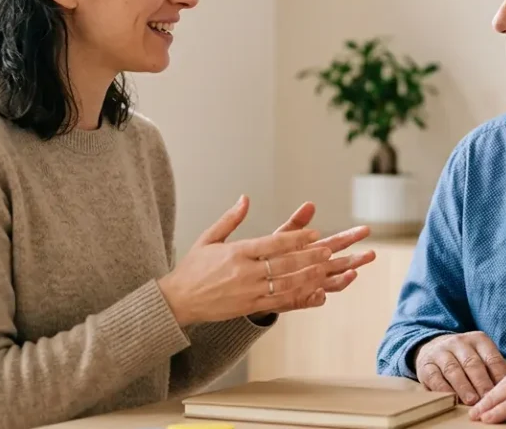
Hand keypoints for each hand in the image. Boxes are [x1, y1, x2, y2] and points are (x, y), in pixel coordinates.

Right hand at [157, 195, 329, 326]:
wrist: (178, 301)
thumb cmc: (193, 268)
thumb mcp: (208, 238)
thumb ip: (230, 219)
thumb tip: (245, 198)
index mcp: (236, 253)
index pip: (272, 244)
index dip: (295, 239)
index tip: (313, 233)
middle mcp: (244, 272)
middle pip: (283, 263)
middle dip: (308, 256)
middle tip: (328, 250)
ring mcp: (248, 291)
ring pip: (285, 284)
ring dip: (307, 276)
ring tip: (325, 269)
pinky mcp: (249, 306)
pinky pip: (278, 302)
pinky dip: (297, 296)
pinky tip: (311, 291)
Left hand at [274, 201, 377, 296]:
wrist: (254, 280)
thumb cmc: (272, 256)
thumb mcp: (284, 235)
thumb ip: (298, 222)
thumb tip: (310, 204)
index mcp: (317, 251)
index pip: (339, 243)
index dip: (352, 236)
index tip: (366, 230)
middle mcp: (320, 269)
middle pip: (343, 264)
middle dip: (357, 259)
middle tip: (371, 254)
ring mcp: (313, 285)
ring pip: (333, 283)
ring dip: (344, 279)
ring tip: (353, 273)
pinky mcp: (301, 299)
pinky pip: (312, 300)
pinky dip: (318, 297)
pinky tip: (321, 293)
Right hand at [413, 331, 505, 405]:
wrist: (432, 348)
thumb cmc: (466, 358)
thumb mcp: (483, 356)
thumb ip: (497, 368)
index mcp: (478, 340)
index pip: (492, 358)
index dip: (499, 376)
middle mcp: (459, 342)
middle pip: (473, 364)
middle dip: (482, 383)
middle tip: (489, 399)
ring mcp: (441, 352)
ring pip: (453, 369)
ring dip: (464, 387)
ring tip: (472, 401)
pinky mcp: (426, 365)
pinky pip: (435, 377)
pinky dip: (444, 389)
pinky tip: (452, 399)